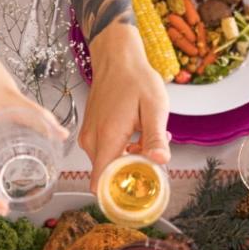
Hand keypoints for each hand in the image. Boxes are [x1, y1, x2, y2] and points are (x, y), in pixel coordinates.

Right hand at [81, 23, 170, 189]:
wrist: (116, 58)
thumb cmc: (135, 79)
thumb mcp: (154, 107)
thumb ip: (155, 137)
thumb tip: (160, 162)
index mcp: (108, 137)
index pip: (102, 182)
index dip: (120, 191)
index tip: (140, 185)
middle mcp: (92, 140)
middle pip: (108, 175)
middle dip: (132, 171)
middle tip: (153, 151)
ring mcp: (88, 137)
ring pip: (107, 165)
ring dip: (128, 159)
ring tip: (146, 137)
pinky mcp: (89, 133)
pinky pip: (104, 153)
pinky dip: (121, 151)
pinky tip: (136, 134)